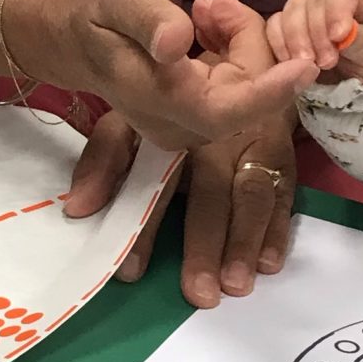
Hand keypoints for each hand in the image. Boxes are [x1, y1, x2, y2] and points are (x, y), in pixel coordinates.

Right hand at [6, 0, 312, 154]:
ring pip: (247, 88)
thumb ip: (149, 19)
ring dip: (240, 44)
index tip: (306, 65)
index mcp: (160, 99)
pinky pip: (238, 86)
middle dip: (247, 42)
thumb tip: (177, 42)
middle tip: (213, 2)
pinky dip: (234, 51)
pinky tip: (204, 25)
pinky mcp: (199, 115)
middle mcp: (179, 123)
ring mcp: (190, 124)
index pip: (226, 110)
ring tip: (203, 8)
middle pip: (247, 93)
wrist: (73, 38)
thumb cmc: (95, 12)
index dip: (270, 92)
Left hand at [62, 109, 296, 303]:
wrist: (239, 67)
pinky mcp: (284, 158)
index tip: (134, 270)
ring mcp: (256, 145)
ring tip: (236, 285)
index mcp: (175, 129)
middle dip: (206, 246)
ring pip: (251, 196)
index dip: (145, 225)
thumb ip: (104, 161)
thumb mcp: (132, 122)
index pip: (157, 180)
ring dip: (244, 242)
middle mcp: (218, 137)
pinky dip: (278, 231)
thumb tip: (78, 209)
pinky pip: (285, 195)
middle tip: (200, 294)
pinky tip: (269, 264)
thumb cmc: (174, 106)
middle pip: (211, 194)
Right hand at [261, 0, 362, 83]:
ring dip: (296, 41)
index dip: (336, 13)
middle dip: (316, 35)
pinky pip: (273, 27)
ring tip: (309, 65)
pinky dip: (279, 45)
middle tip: (327, 62)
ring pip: (289, 13)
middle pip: (310, 3)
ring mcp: (304, 8)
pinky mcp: (288, 25)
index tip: (338, 38)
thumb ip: (360, 37)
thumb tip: (340, 35)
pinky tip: (290, 63)